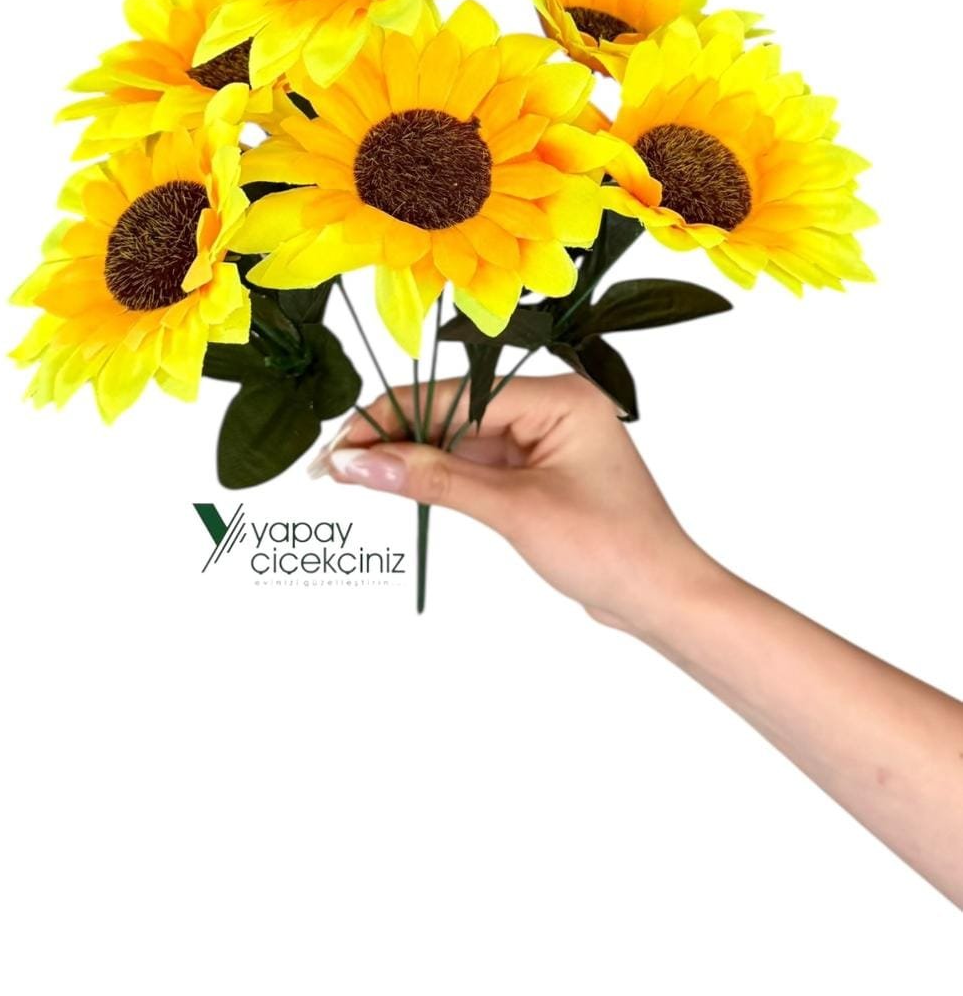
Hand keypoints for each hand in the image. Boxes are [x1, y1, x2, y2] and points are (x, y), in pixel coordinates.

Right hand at [321, 373, 719, 632]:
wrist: (664, 600)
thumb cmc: (611, 549)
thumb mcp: (513, 511)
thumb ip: (433, 480)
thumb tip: (360, 463)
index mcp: (556, 395)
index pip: (455, 395)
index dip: (391, 418)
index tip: (339, 445)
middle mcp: (551, 406)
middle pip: (452, 410)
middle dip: (393, 436)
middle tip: (332, 465)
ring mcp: (544, 440)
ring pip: (458, 438)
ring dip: (410, 457)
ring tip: (351, 476)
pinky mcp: (538, 473)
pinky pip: (475, 463)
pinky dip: (437, 477)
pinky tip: (397, 485)